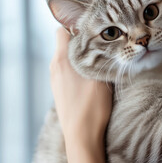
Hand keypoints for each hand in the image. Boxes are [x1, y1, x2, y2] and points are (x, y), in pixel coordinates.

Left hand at [50, 27, 112, 141]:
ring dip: (81, 55)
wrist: (81, 136)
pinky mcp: (59, 88)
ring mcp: (55, 78)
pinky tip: (90, 77)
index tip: (94, 30)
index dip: (77, 27)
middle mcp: (55, 66)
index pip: (62, 30)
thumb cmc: (92, 107)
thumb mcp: (100, 77)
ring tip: (98, 61)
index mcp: (62, 59)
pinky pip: (67, 69)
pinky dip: (77, 68)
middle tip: (101, 44)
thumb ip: (99, 56)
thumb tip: (104, 43)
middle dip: (82, 41)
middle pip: (65, 43)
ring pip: (67, 57)